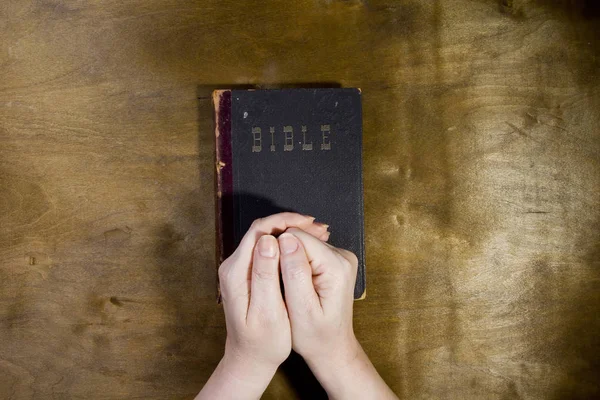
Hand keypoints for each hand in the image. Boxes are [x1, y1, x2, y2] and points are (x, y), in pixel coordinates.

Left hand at [196, 213, 327, 399]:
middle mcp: (233, 266)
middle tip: (321, 227)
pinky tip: (307, 246)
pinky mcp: (247, 273)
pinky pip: (267, 248)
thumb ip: (265, 276)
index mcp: (236, 273)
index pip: (259, 232)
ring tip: (319, 233)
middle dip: (291, 224)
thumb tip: (269, 242)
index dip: (286, 222)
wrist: (250, 359)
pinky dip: (287, 243)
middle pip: (261, 230)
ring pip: (265, 237)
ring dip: (291, 232)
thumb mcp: (267, 312)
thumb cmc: (263, 343)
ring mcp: (239, 268)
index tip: (310, 223)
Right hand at [278, 228, 397, 399]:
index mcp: (336, 267)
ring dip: (288, 257)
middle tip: (273, 278)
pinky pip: (307, 249)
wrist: (332, 347)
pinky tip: (290, 280)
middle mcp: (342, 256)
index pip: (298, 237)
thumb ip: (295, 273)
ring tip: (281, 281)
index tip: (266, 267)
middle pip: (301, 236)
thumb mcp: (301, 310)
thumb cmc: (315, 336)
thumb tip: (285, 239)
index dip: (276, 248)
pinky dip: (294, 261)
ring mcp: (340, 256)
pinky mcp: (333, 259)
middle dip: (282, 252)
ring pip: (302, 241)